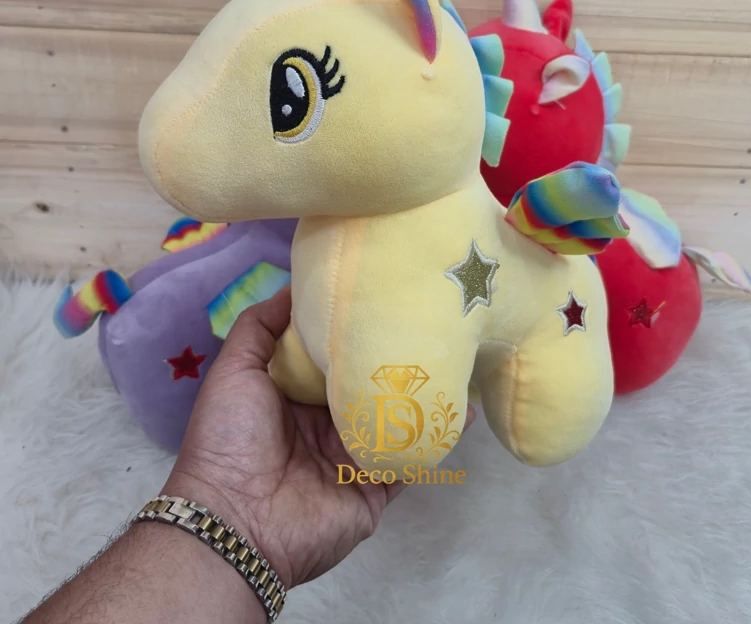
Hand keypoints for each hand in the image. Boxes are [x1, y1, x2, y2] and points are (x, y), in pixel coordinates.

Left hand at [163, 286, 474, 589]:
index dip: (355, 331)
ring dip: (425, 394)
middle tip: (433, 323)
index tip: (384, 299)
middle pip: (369, 385)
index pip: (335, 357)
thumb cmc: (230, 437)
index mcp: (296, 396)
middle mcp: (328, 423)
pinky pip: (412, 459)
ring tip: (459, 359)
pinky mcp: (375, 486)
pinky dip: (438, 438)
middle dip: (396, 359)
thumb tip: (295, 287)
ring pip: (397, 419)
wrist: (235, 519)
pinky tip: (463, 411)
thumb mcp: (235, 370)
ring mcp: (354, 456)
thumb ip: (259, 328)